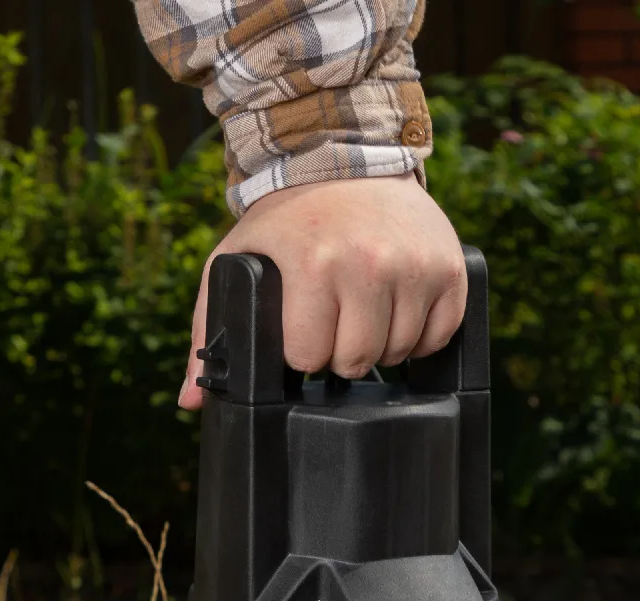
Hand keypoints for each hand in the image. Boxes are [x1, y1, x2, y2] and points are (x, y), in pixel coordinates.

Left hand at [179, 174, 466, 409]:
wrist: (345, 160)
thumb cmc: (286, 220)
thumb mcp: (236, 262)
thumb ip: (210, 330)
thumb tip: (191, 401)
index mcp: (313, 264)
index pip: (309, 357)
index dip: (301, 349)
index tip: (300, 326)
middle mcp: (368, 263)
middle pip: (356, 361)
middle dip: (339, 351)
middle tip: (332, 319)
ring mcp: (414, 265)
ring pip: (398, 352)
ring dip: (379, 344)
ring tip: (362, 311)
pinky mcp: (448, 268)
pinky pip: (439, 336)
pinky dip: (419, 334)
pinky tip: (396, 310)